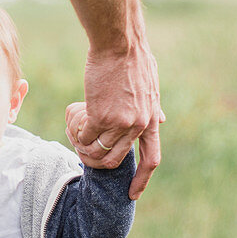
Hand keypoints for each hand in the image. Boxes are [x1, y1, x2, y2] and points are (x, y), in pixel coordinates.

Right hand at [66, 47, 163, 199]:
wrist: (120, 44)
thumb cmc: (134, 58)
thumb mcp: (152, 87)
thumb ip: (153, 107)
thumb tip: (161, 120)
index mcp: (151, 119)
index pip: (151, 159)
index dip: (142, 179)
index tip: (132, 194)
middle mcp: (137, 125)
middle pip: (117, 160)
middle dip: (99, 162)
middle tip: (86, 154)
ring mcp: (119, 122)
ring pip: (97, 150)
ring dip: (84, 147)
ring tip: (78, 135)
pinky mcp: (99, 115)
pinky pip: (84, 136)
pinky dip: (76, 134)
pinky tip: (75, 124)